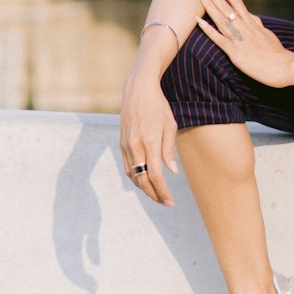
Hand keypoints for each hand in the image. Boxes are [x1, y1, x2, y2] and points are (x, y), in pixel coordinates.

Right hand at [119, 60, 179, 206]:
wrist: (138, 90)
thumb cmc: (158, 106)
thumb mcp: (170, 125)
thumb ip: (169, 150)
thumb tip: (171, 173)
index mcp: (150, 141)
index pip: (155, 175)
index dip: (162, 191)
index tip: (170, 201)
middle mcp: (135, 145)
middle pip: (142, 180)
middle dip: (154, 194)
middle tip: (165, 203)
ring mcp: (126, 145)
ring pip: (133, 176)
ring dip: (144, 188)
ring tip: (157, 194)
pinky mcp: (121, 143)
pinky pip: (127, 167)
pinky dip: (135, 177)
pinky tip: (144, 181)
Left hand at [193, 0, 293, 87]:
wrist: (282, 67)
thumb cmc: (275, 52)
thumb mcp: (266, 33)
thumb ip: (257, 24)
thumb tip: (251, 16)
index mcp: (250, 21)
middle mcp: (243, 26)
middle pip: (224, 4)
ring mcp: (238, 39)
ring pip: (219, 16)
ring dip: (207, 3)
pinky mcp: (235, 53)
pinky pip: (219, 39)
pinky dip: (208, 29)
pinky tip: (198, 20)